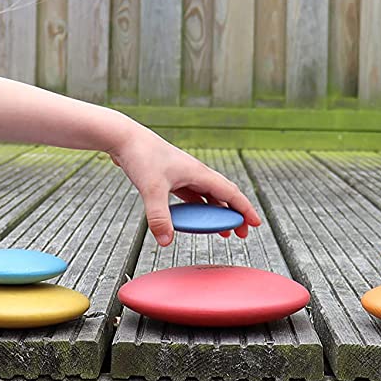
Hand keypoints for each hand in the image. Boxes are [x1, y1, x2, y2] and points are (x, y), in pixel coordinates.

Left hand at [107, 128, 261, 245]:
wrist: (124, 138)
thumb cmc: (140, 155)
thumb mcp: (151, 189)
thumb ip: (159, 217)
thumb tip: (166, 242)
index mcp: (198, 173)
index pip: (230, 193)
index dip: (245, 209)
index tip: (256, 223)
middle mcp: (194, 173)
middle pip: (223, 196)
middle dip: (235, 215)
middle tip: (241, 233)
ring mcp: (182, 175)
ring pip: (208, 197)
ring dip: (217, 213)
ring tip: (222, 230)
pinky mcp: (170, 177)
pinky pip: (191, 196)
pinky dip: (198, 208)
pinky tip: (194, 219)